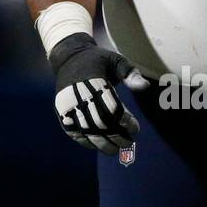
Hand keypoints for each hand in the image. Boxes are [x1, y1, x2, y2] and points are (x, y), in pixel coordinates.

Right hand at [49, 32, 143, 154]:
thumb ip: (131, 74)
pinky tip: (98, 146)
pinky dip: (86, 142)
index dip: (125, 121)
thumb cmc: (98, 60)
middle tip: (129, 142)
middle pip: (100, 122)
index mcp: (94, 80)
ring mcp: (67, 104)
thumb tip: (145, 87)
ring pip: (87, 130)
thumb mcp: (116, 60)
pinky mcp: (61, 111)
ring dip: (103, 143)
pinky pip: (73, 132)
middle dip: (116, 136)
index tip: (135, 128)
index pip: (113, 108)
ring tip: (116, 149)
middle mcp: (78, 93)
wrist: (69, 57)